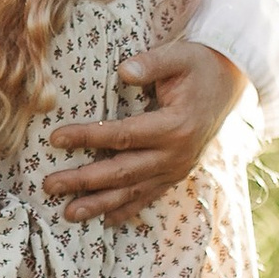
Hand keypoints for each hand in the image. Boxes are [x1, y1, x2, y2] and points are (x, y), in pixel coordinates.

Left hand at [44, 38, 246, 222]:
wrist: (228, 84)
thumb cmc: (198, 67)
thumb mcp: (179, 56)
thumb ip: (151, 63)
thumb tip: (124, 71)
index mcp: (175, 126)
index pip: (123, 135)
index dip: (88, 137)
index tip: (56, 139)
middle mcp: (176, 154)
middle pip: (123, 171)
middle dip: (84, 180)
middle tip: (50, 185)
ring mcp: (176, 169)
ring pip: (133, 192)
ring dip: (99, 204)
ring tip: (68, 214)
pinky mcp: (175, 175)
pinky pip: (148, 197)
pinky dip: (126, 210)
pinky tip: (104, 221)